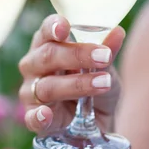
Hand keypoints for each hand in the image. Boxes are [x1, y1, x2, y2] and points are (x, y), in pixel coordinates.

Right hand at [18, 15, 124, 133]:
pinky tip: (46, 114)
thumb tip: (117, 31)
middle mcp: (35, 65)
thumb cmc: (94, 84)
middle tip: (104, 57)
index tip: (65, 27)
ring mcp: (31, 92)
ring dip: (77, 84)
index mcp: (49, 44)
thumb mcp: (104, 67)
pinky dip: (38, 116)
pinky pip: (32, 117)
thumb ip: (107, 51)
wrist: (97, 121)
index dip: (53, 26)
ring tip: (103, 83)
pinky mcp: (33, 118)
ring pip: (47, 86)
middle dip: (78, 55)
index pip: (46, 30)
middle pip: (49, 55)